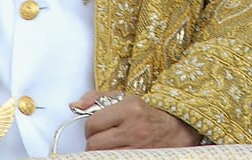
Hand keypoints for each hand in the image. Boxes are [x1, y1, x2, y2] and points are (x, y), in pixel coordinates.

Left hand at [71, 91, 200, 149]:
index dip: (90, 127)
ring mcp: (138, 148)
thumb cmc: (147, 113)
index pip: (92, 124)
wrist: (176, 129)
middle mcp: (134, 130)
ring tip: (107, 146)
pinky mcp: (140, 158)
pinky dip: (110, 157)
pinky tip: (114, 152)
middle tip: (100, 138)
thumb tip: (74, 105)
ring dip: (100, 152)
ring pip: (102, 156)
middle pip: (94, 144)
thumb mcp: (124, 98)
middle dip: (93, 142)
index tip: (95, 127)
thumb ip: (97, 97)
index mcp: (130, 109)